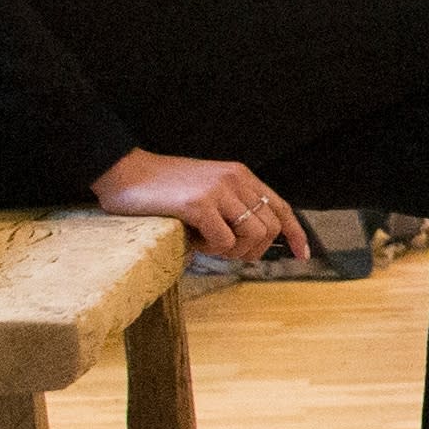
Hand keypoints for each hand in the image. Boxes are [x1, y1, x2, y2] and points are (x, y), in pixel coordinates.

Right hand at [95, 149, 304, 263]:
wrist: (125, 173)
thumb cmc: (162, 188)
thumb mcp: (207, 189)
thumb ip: (231, 207)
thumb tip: (251, 245)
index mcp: (241, 175)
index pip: (281, 207)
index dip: (296, 234)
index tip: (303, 256)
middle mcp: (236, 179)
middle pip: (270, 229)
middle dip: (253, 252)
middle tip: (225, 253)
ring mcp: (218, 190)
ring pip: (252, 237)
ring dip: (231, 252)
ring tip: (206, 243)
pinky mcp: (199, 204)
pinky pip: (224, 242)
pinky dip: (210, 250)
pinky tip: (192, 239)